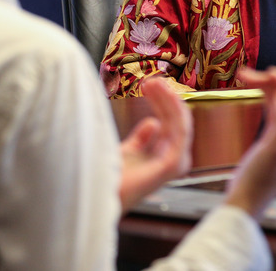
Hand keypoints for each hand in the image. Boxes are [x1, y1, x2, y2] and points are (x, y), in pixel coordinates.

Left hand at [118, 75, 192, 211]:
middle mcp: (170, 161)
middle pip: (176, 121)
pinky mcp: (170, 166)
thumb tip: (153, 122)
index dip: (162, 102)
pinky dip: (174, 111)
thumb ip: (141, 139)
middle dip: (165, 97)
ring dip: (169, 99)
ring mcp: (172, 164)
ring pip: (180, 123)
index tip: (149, 85)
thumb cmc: (108, 179)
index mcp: (162, 158)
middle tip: (152, 80)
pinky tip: (163, 96)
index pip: (170, 123)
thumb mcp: (127, 152)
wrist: (94, 194)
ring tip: (154, 83)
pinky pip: (180, 132)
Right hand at [224, 67, 275, 218]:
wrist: (245, 200)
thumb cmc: (260, 181)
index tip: (269, 73)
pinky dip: (264, 97)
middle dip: (274, 82)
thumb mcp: (274, 148)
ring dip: (266, 87)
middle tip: (252, 75)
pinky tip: (252, 89)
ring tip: (246, 77)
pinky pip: (274, 108)